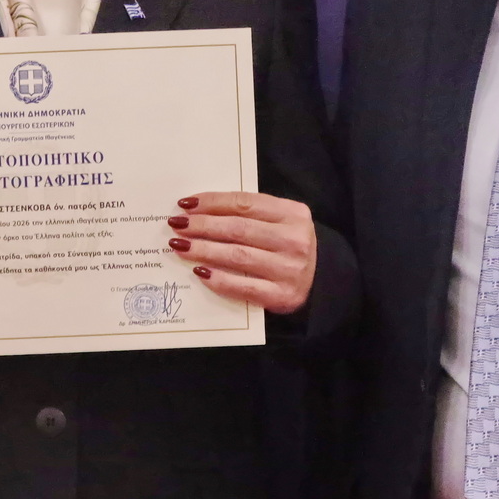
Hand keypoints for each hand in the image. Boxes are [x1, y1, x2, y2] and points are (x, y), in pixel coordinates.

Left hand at [167, 192, 317, 313]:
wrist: (322, 281)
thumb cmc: (289, 246)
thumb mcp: (281, 222)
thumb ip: (252, 214)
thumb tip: (200, 211)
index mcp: (293, 214)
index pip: (244, 203)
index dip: (212, 202)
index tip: (185, 204)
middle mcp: (294, 240)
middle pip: (237, 229)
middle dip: (202, 225)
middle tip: (176, 225)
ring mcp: (289, 269)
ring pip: (237, 256)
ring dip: (203, 250)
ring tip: (179, 246)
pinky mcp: (282, 295)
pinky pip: (242, 286)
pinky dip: (218, 278)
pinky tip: (199, 271)